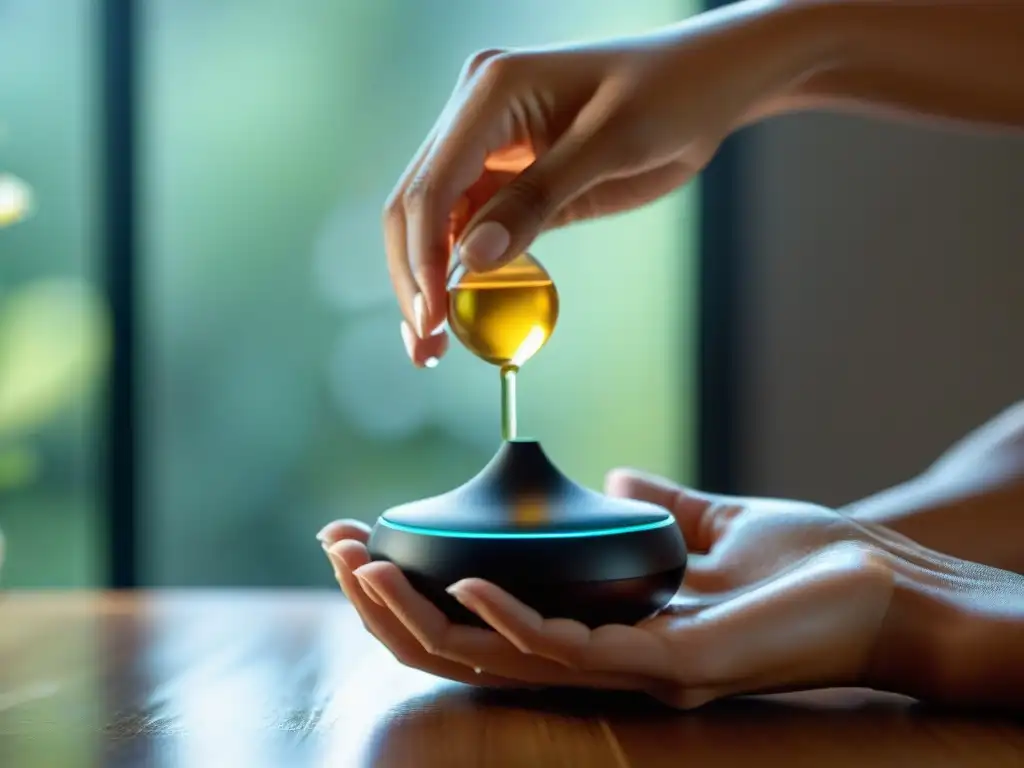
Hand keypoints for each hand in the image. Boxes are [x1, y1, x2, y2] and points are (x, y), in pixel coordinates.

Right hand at [319, 470, 941, 708]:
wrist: (882, 588)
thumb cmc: (799, 564)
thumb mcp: (708, 526)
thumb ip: (656, 511)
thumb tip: (619, 477)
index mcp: (596, 630)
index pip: (481, 620)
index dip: (413, 589)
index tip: (361, 538)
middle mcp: (597, 662)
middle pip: (464, 648)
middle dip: (388, 605)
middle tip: (334, 550)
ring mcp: (626, 672)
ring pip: (492, 660)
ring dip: (418, 616)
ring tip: (363, 566)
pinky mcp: (664, 669)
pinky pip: (564, 653)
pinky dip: (504, 622)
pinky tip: (460, 587)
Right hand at [385, 1, 824, 365]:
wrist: (706, 83)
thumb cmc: (671, 92)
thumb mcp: (612, 143)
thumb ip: (539, 199)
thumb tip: (472, 261)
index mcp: (491, 92)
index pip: (434, 184)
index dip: (423, 257)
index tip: (431, 317)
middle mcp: (475, 115)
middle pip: (417, 205)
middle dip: (414, 278)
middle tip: (425, 345)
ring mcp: (489, 146)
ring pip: (436, 221)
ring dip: (429, 281)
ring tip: (433, 344)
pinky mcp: (510, 175)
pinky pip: (472, 226)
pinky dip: (463, 271)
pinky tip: (463, 310)